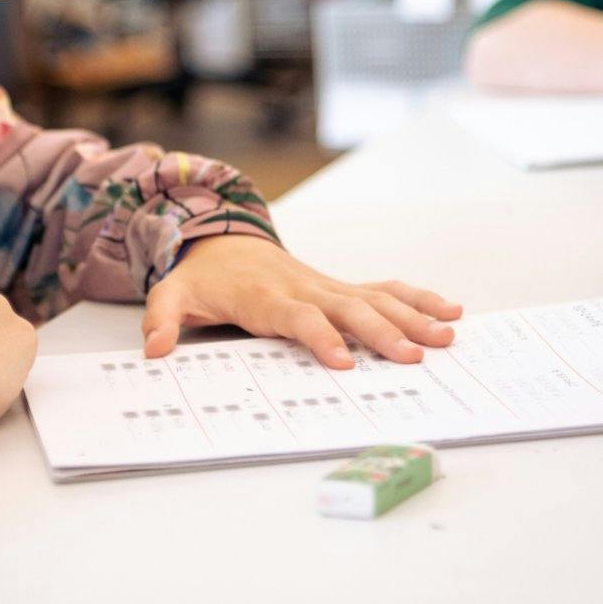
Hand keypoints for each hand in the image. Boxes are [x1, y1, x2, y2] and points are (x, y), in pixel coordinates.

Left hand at [141, 236, 461, 369]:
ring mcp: (326, 284)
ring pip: (375, 298)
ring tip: (447, 336)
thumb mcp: (171, 295)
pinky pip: (383, 289)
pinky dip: (416, 298)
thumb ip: (162, 320)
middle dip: (382, 332)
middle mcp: (304, 287)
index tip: (343, 362)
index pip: (298, 316)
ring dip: (412, 316)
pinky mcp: (339, 287)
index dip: (320, 337)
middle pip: (348, 308)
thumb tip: (153, 351)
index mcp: (265, 295)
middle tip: (414, 356)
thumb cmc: (201, 278)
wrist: (220, 240)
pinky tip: (449, 310)